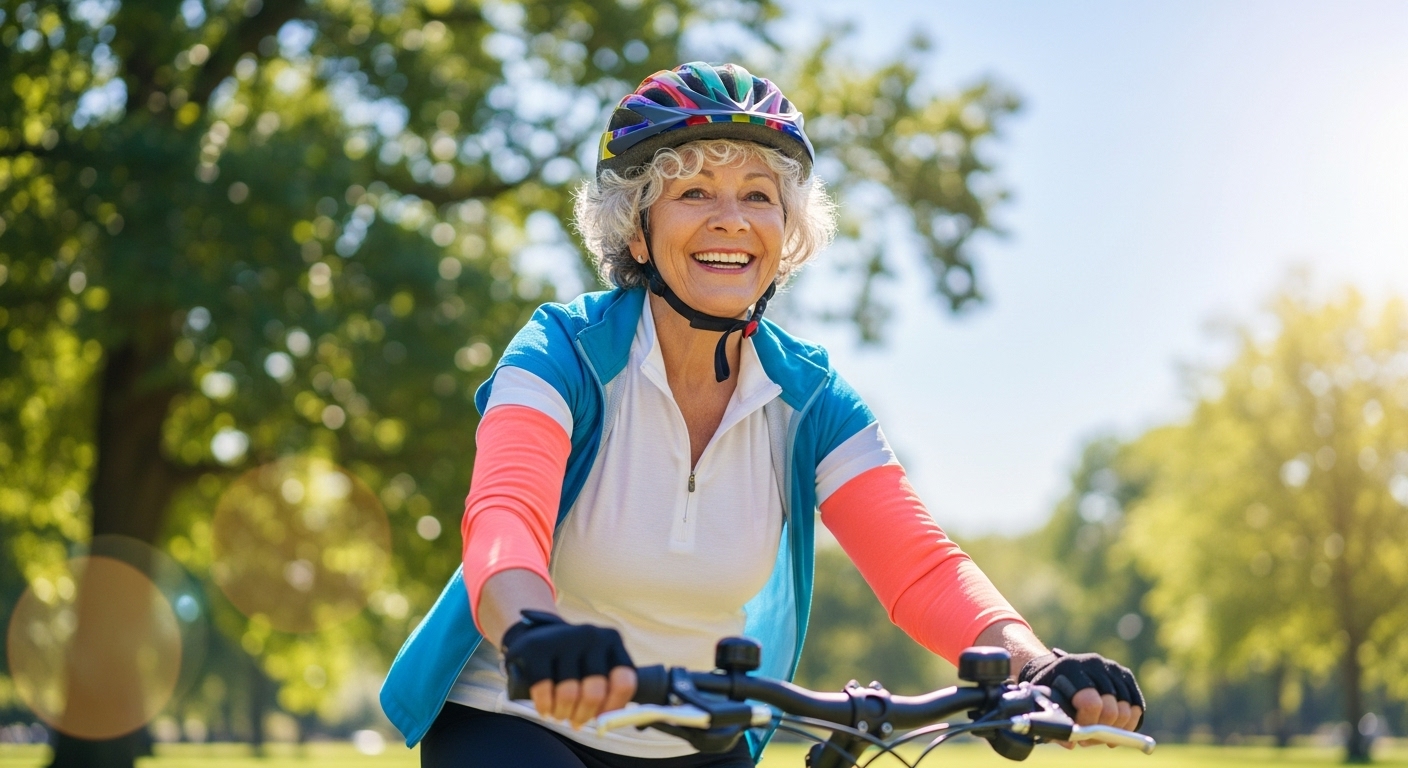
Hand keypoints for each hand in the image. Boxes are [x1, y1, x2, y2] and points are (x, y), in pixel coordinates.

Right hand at [501, 611, 636, 728]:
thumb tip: (611, 722)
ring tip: (559, 713)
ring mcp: (563, 638)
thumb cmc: (574, 661)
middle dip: (583, 715)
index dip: (613, 707)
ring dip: (562, 713)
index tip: (601, 718)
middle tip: (576, 721)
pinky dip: (544, 706)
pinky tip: (544, 707)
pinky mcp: (536, 647)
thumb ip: (610, 689)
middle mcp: (591, 635)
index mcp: (612, 641)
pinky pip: (543, 690)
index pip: (623, 683)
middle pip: (594, 693)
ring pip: (568, 695)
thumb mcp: (598, 666)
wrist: (537, 636)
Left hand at [1018, 649, 1143, 746]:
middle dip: (1102, 730)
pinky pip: (1137, 705)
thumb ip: (1055, 725)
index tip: (1081, 735)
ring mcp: (1112, 667)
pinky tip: (1114, 729)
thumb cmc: (1048, 691)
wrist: (1055, 670)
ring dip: (1116, 730)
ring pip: (1128, 710)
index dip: (1089, 724)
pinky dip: (1129, 722)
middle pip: (1112, 709)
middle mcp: (1094, 664)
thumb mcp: (1043, 706)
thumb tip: (1072, 743)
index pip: (1092, 703)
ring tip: (1098, 733)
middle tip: (1088, 739)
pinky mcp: (1124, 674)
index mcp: (1071, 668)